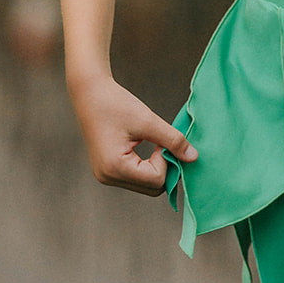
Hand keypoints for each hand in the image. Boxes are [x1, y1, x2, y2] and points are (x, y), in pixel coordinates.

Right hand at [69, 73, 197, 195]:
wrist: (90, 93)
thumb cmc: (116, 104)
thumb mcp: (148, 121)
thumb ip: (173, 140)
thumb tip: (194, 158)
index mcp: (115, 168)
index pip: (157, 180)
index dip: (167, 161)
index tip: (163, 140)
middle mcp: (108, 177)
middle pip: (151, 188)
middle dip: (164, 168)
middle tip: (163, 144)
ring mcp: (106, 176)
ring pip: (144, 185)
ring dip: (155, 168)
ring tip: (154, 144)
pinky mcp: (107, 170)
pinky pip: (135, 178)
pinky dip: (145, 166)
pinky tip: (146, 147)